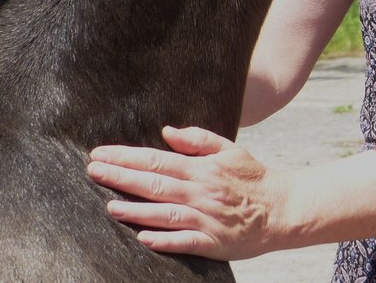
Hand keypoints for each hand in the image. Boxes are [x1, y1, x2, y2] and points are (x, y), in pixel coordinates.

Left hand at [87, 126, 292, 260]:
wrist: (283, 209)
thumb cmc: (253, 178)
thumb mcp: (230, 149)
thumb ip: (198, 139)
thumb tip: (167, 132)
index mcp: (202, 168)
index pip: (157, 159)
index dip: (126, 157)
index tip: (100, 153)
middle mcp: (201, 191)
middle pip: (155, 183)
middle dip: (121, 177)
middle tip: (93, 171)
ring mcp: (206, 218)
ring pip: (165, 213)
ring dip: (136, 210)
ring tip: (110, 207)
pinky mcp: (213, 242)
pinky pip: (185, 242)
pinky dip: (165, 240)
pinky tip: (143, 239)